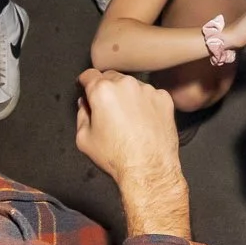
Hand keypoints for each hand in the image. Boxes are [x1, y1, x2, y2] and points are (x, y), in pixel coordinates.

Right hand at [75, 69, 182, 187]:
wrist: (149, 170)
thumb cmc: (117, 157)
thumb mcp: (84, 139)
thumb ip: (81, 115)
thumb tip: (84, 105)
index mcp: (103, 91)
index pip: (89, 75)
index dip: (85, 81)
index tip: (85, 86)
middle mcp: (126, 85)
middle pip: (111, 77)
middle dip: (106, 89)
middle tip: (106, 109)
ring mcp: (148, 90)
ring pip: (132, 86)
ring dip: (127, 96)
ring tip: (127, 120)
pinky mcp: (164, 99)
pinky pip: (150, 95)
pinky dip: (145, 104)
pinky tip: (142, 122)